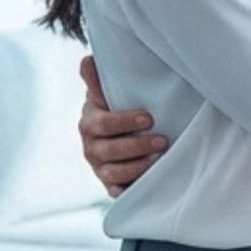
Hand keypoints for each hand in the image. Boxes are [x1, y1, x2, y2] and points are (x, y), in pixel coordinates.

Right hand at [78, 56, 165, 197]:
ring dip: (138, 166)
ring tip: (159, 158)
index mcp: (90, 123)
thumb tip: (88, 59)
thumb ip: (97, 80)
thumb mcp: (106, 96)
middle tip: (162, 140)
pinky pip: (117, 191)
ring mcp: (100, 168)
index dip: (125, 122)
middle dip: (137, 146)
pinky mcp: (110, 185)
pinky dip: (129, 188)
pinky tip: (147, 183)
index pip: (103, 124)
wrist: (114, 138)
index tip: (149, 118)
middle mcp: (91, 148)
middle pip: (109, 151)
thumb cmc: (114, 112)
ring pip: (113, 172)